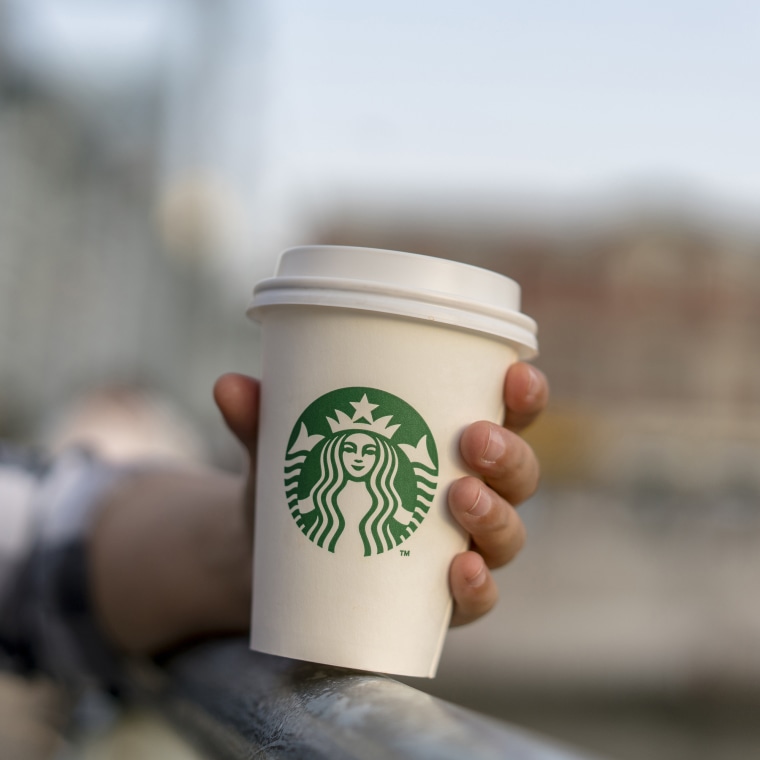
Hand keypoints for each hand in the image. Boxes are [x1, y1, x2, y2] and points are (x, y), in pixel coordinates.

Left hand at [214, 363, 547, 628]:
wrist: (275, 563)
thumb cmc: (303, 484)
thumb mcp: (285, 449)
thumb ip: (262, 420)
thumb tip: (229, 385)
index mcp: (450, 444)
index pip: (507, 417)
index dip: (524, 397)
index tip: (515, 375)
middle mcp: (469, 495)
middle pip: (519, 476)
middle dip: (509, 456)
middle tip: (473, 439)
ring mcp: (459, 548)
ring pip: (508, 534)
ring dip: (497, 516)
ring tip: (460, 498)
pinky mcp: (437, 598)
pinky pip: (476, 598)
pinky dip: (476, 588)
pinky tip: (460, 571)